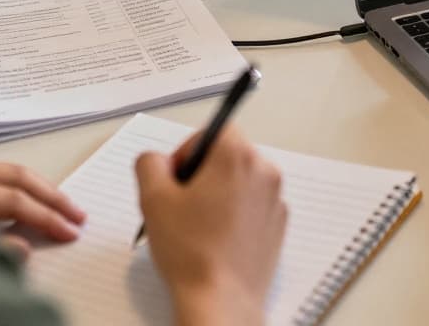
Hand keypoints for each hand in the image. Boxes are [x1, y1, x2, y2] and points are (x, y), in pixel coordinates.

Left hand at [0, 162, 85, 255]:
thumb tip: (22, 247)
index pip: (14, 200)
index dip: (47, 217)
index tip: (69, 232)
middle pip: (16, 174)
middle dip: (51, 194)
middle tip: (77, 213)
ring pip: (3, 171)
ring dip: (34, 189)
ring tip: (59, 207)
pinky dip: (11, 189)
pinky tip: (23, 205)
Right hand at [136, 128, 285, 325]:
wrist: (221, 299)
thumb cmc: (191, 251)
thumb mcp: (153, 199)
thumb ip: (150, 164)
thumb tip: (156, 160)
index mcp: (237, 157)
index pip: (215, 130)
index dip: (190, 150)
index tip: (177, 177)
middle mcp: (264, 172)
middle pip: (229, 155)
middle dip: (203, 173)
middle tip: (182, 204)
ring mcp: (275, 200)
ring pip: (241, 182)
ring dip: (219, 194)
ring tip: (198, 226)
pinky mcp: (278, 225)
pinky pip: (253, 206)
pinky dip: (235, 214)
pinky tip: (215, 239)